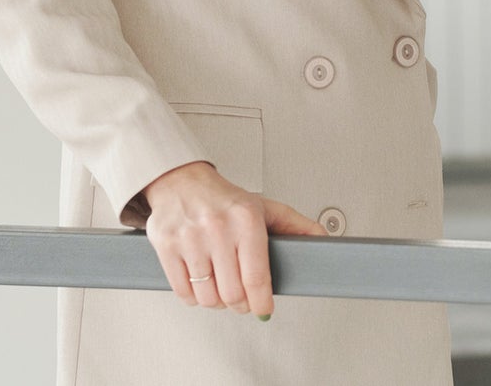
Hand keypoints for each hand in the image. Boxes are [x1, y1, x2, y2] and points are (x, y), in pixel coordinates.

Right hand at [138, 161, 327, 318]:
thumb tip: (324, 241)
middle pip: (233, 294)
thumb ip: (295, 226)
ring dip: (217, 303)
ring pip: (208, 298)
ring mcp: (190, 238)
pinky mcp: (166, 247)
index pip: (257, 278)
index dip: (262, 303)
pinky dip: (194, 298)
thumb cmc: (223, 199)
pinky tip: (202, 285)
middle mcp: (218, 228)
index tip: (264, 309)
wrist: (181, 181)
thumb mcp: (264, 207)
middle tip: (243, 299)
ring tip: (222, 289)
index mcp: (246, 219)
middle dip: (241, 304)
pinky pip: (183, 293)